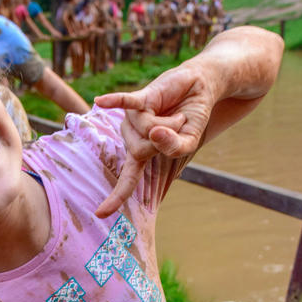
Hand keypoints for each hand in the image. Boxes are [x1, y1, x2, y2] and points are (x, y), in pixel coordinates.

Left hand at [93, 61, 214, 216]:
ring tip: (177, 112)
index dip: (116, 197)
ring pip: (148, 129)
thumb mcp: (189, 141)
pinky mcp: (142, 97)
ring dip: (172, 122)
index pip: (128, 178)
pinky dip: (115, 101)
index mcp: (142, 151)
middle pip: (144, 150)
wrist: (201, 87)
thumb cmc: (191, 117)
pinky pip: (127, 102)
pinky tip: (100, 101)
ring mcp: (134, 116)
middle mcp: (132, 135)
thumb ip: (174, 148)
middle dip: (169, 139)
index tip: (101, 214)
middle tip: (179, 126)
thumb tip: (153, 134)